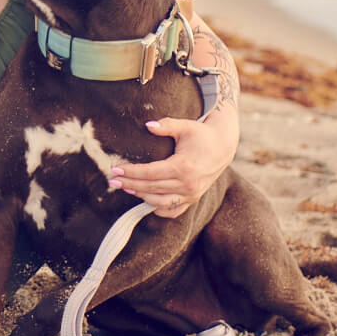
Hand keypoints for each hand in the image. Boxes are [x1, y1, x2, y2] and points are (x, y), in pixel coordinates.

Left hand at [108, 117, 236, 218]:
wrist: (223, 147)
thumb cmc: (202, 135)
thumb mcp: (185, 126)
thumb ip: (166, 125)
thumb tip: (148, 125)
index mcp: (183, 166)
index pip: (150, 173)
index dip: (131, 172)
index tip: (115, 169)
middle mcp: (187, 184)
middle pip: (151, 188)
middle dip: (130, 184)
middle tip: (112, 180)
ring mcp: (191, 194)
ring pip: (160, 202)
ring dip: (141, 196)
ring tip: (126, 188)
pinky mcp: (193, 199)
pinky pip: (173, 210)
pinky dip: (159, 209)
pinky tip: (146, 202)